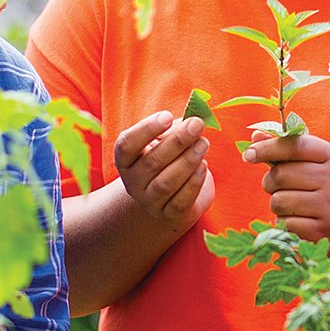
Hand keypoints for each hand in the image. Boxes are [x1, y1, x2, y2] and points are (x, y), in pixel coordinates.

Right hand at [115, 111, 214, 229]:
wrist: (170, 196)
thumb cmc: (167, 159)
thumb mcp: (164, 141)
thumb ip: (173, 129)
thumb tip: (191, 120)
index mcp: (125, 160)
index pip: (127, 145)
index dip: (146, 130)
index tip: (167, 116)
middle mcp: (132, 182)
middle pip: (152, 162)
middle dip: (178, 141)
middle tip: (197, 125)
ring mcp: (149, 201)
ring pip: (166, 183)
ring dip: (188, 161)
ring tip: (203, 143)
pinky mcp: (168, 215)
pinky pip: (180, 201)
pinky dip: (194, 182)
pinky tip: (203, 166)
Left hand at [241, 132, 329, 250]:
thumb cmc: (315, 184)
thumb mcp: (304, 161)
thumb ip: (280, 147)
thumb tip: (256, 135)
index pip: (294, 146)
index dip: (266, 148)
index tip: (248, 155)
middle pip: (281, 175)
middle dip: (270, 182)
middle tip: (278, 186)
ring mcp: (329, 205)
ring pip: (279, 201)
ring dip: (276, 203)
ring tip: (290, 203)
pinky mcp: (322, 229)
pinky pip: (284, 223)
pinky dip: (283, 222)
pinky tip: (297, 219)